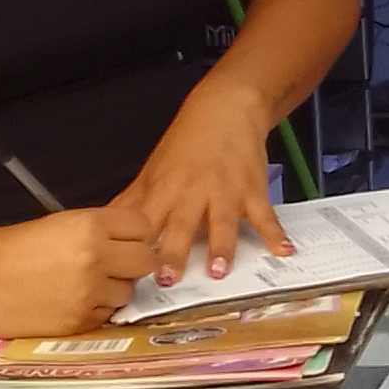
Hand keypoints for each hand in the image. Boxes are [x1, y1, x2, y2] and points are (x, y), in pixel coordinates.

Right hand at [0, 204, 155, 339]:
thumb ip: (97, 231)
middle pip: (146, 261)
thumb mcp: (57, 224)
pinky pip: (107, 316)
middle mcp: (95, 258)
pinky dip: (96, 310)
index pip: (142, 226)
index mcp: (88, 225)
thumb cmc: (4, 250)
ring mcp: (90, 293)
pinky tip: (71, 301)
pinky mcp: (80, 321)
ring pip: (128, 292)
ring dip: (114, 289)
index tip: (127, 239)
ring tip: (83, 284)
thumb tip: (127, 241)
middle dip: (133, 262)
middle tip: (114, 264)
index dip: (135, 234)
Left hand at [127, 74, 292, 285]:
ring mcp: (225, 192)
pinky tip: (284, 251)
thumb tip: (104, 223)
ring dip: (221, 246)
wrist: (225, 110)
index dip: (135, 246)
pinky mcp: (252, 190)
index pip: (144, 222)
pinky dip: (275, 232)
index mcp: (164, 190)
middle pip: (180, 225)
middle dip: (173, 251)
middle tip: (168, 279)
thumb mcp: (153, 170)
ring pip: (222, 222)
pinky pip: (264, 215)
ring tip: (220, 272)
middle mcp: (193, 193)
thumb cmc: (186, 144)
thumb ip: (132, 201)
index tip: (127, 272)